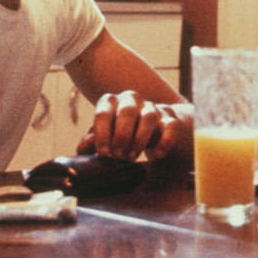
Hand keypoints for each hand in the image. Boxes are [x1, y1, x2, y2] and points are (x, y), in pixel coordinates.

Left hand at [76, 90, 190, 160]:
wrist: (153, 133)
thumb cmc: (121, 136)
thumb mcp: (104, 139)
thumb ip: (91, 143)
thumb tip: (86, 146)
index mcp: (111, 102)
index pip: (104, 112)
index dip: (102, 134)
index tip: (104, 154)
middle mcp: (132, 100)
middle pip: (127, 111)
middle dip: (122, 136)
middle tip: (119, 155)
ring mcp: (152, 108)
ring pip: (149, 116)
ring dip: (140, 139)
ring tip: (132, 157)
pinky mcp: (170, 119)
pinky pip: (170, 126)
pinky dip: (163, 142)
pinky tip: (155, 156)